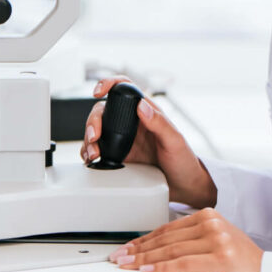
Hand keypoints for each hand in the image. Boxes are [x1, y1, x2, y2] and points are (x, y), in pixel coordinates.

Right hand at [81, 77, 216, 208]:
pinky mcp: (117, 155)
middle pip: (103, 110)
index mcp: (146, 112)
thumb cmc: (183, 161)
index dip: (110, 84)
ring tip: (93, 153)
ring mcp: (122, 139)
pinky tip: (92, 160)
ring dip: (88, 139)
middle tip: (94, 136)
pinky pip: (97, 149)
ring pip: (96, 129)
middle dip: (93, 121)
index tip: (99, 91)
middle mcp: (131, 122)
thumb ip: (159, 123)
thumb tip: (141, 106)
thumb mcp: (175, 141)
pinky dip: (89, 152)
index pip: (125, 88)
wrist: (183, 187)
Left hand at [109, 208, 262, 271]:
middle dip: (138, 250)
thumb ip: (190, 242)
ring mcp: (217, 238)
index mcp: (208, 216)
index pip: (167, 228)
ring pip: (171, 250)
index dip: (144, 239)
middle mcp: (211, 223)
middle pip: (165, 238)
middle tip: (119, 258)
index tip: (127, 247)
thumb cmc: (243, 266)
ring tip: (127, 266)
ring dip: (144, 260)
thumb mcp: (214, 245)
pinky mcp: (221, 257)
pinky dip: (162, 269)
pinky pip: (183, 264)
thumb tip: (156, 249)